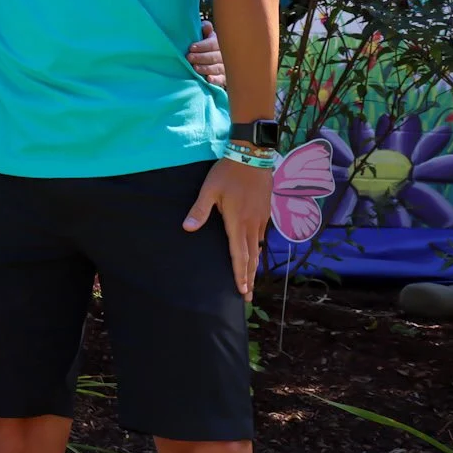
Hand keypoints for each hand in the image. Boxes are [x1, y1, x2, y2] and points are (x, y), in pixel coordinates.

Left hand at [184, 159, 273, 299]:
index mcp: (237, 222)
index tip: (241, 290)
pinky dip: (257, 250)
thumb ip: (199, 210)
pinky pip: (260, 236)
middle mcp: (251, 224)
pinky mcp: (264, 212)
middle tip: (247, 296)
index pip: (239, 254)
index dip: (239, 274)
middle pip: (251, 257)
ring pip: (257, 248)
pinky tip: (254, 254)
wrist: (252, 156)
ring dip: (254, 266)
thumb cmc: (227, 173)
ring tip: (251, 281)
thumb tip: (188, 228)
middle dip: (248, 278)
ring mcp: (260, 219)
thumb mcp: (209, 190)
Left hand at [188, 19, 225, 86]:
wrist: (212, 58)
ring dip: (206, 68)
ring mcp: (225, 67)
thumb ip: (205, 30)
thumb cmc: (205, 45)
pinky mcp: (224, 78)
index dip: (202, 46)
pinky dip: (216, 80)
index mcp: (219, 43)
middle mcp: (224, 55)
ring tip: (195, 68)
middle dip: (201, 57)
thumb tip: (206, 26)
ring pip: (217, 68)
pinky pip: (221, 80)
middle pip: (214, 57)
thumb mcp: (206, 36)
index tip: (191, 47)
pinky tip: (208, 79)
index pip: (212, 44)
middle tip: (189, 57)